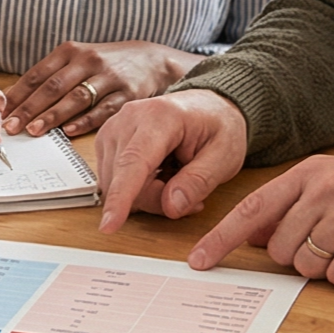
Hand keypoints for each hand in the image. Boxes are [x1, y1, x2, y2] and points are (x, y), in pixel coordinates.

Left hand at [0, 41, 188, 137]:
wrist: (152, 60)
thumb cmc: (106, 64)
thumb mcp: (78, 60)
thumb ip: (51, 77)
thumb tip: (15, 100)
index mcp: (71, 52)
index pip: (37, 74)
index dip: (18, 94)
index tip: (0, 112)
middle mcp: (88, 61)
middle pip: (53, 86)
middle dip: (29, 108)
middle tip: (11, 126)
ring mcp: (109, 77)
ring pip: (76, 98)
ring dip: (52, 116)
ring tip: (34, 131)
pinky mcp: (127, 94)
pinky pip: (102, 110)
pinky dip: (84, 122)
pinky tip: (68, 132)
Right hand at [95, 90, 252, 228]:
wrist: (209, 106)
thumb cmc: (218, 126)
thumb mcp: (225, 155)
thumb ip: (199, 181)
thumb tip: (171, 207)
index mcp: (160, 116)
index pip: (134, 161)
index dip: (121, 196)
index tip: (109, 225)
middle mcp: (128, 118)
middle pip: (124, 180)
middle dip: (155, 199)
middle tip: (191, 195)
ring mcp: (114, 129)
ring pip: (115, 185)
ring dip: (146, 195)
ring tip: (177, 181)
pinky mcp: (108, 141)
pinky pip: (114, 181)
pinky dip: (136, 189)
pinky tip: (160, 177)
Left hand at [185, 152, 333, 286]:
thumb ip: (298, 205)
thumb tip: (257, 237)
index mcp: (311, 173)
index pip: (253, 209)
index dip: (221, 239)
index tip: (199, 262)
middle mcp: (326, 188)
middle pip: (280, 248)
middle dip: (300, 259)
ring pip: (307, 265)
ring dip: (329, 267)